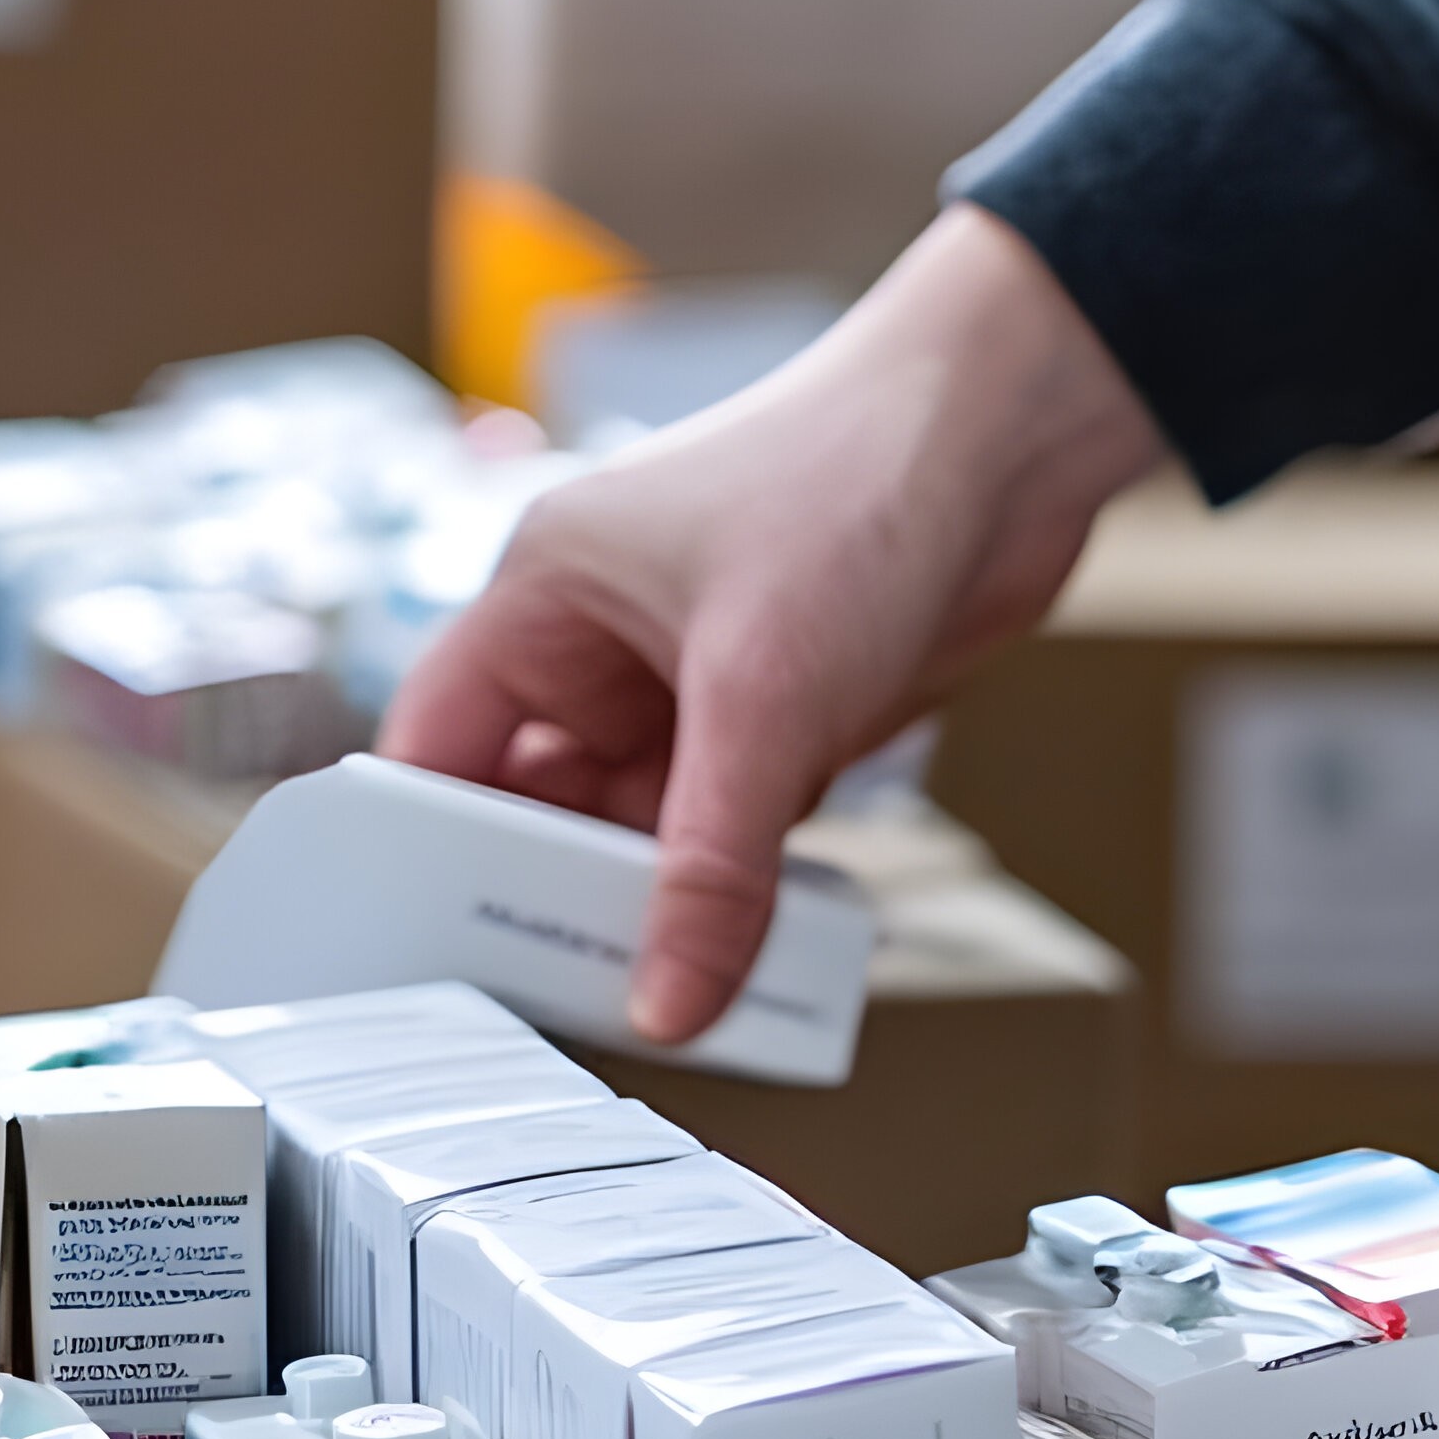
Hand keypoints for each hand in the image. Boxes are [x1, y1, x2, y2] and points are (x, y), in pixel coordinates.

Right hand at [381, 207, 1165, 1038]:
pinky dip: (739, 891)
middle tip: (565, 1004)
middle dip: (555, 901)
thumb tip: (668, 999)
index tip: (437, 955)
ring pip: (641, 834)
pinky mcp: (777, 718)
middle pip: (538, 809)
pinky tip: (752, 954)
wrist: (1014, 434)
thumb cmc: (860, 477)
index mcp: (545, 597)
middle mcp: (603, 642)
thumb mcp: (765, 695)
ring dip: (659, 906)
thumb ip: (711, 865)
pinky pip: (728, 834)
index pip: (437, 747)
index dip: (424, 852)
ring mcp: (692, 684)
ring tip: (668, 999)